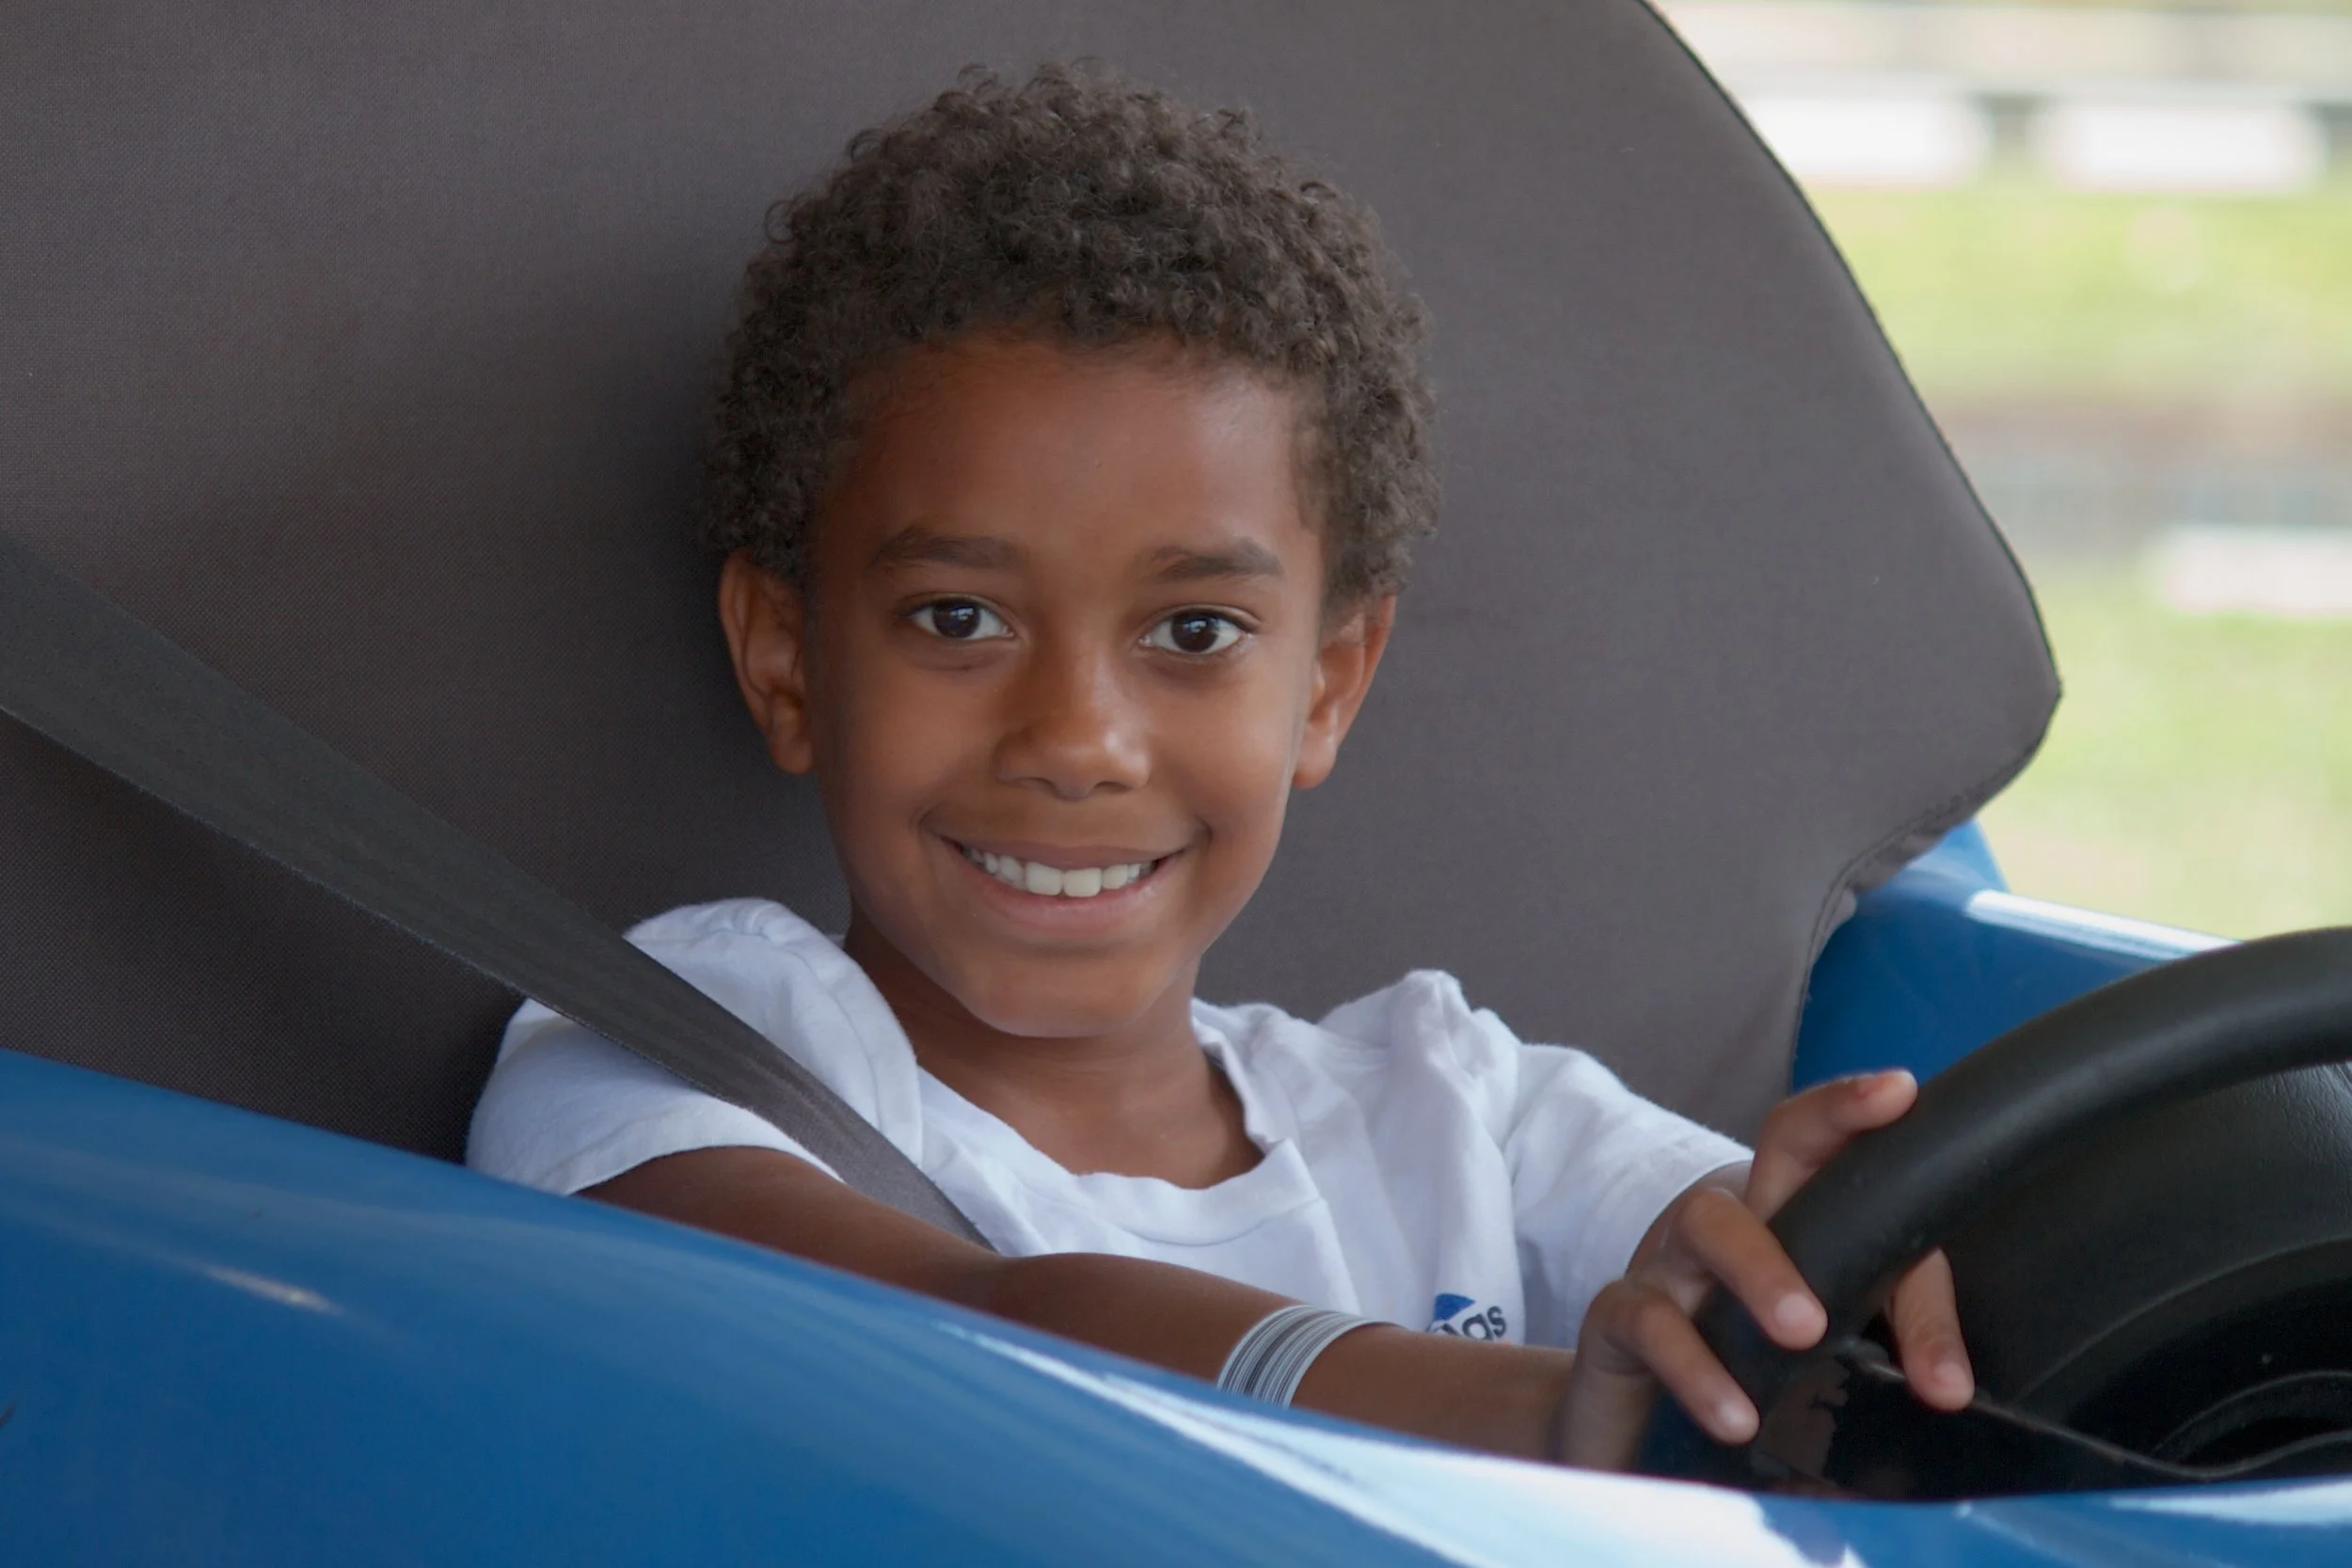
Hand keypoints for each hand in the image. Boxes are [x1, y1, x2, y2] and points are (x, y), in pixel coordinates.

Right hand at [1553, 1069, 1974, 1468]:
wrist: (1626, 1423)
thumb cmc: (1737, 1365)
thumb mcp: (1818, 1349)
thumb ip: (1888, 1346)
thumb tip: (1950, 1386)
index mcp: (1786, 1217)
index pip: (1821, 1144)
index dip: (1852, 1109)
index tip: (1900, 1091)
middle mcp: (1732, 1221)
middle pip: (1772, 1149)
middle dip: (1824, 1134)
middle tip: (1871, 1204)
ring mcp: (1669, 1261)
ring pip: (1708, 1223)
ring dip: (1760, 1270)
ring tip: (1803, 1333)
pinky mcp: (1619, 1318)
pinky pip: (1650, 1321)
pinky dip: (1695, 1368)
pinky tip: (1736, 1415)